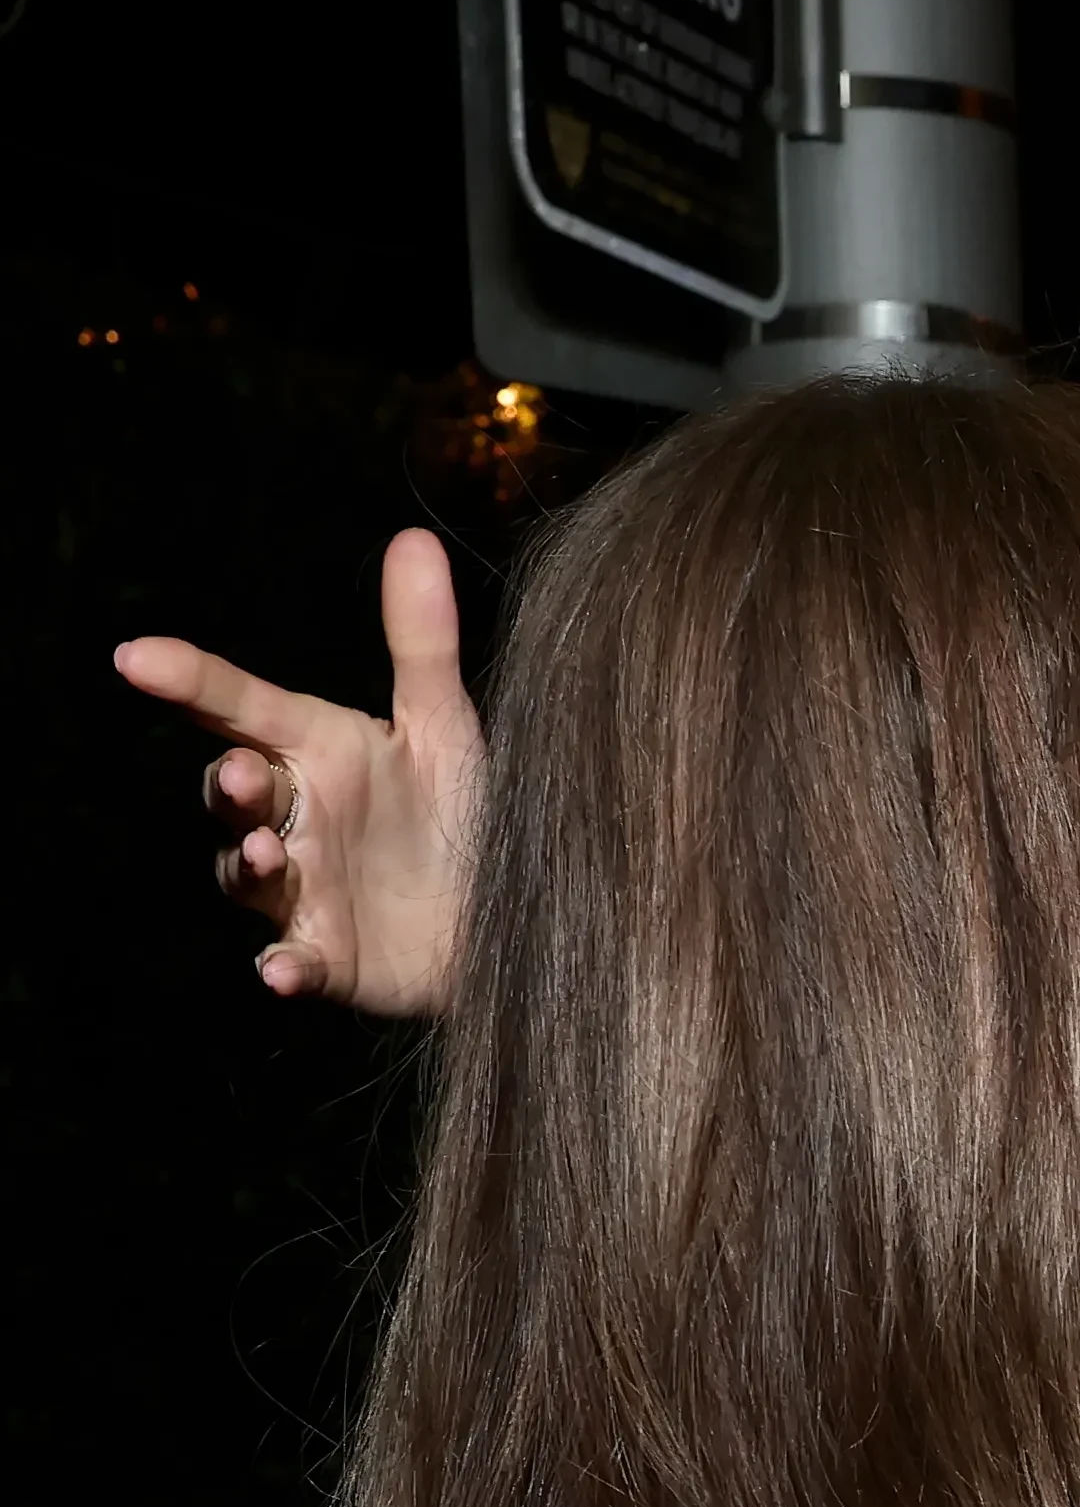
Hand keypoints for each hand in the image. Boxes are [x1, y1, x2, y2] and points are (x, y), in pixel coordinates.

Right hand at [114, 527, 486, 1015]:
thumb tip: (413, 537)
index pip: (238, 706)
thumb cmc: (466, 814)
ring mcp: (304, 889)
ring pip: (246, 872)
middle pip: (230, 792)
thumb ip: (422, 642)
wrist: (514, 914)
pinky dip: (285, 965)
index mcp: (316, 751)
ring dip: (246, 862)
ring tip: (267, 851)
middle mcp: (295, 817)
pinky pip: (293, 961)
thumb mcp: (446, 727)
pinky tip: (284, 968)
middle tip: (248, 775)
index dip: (188, 679)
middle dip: (228, 783)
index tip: (137, 657)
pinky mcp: (330, 957)